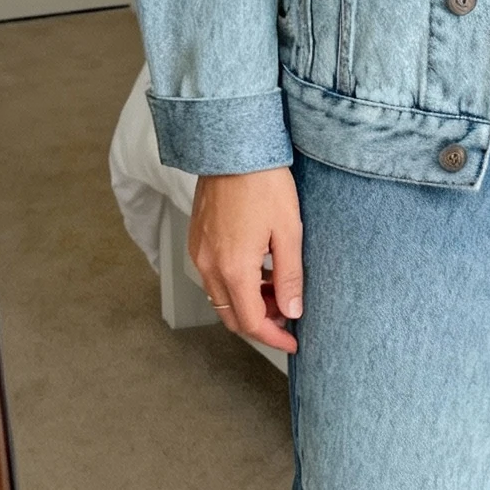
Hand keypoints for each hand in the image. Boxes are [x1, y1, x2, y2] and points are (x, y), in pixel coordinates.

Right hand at [187, 168, 303, 354]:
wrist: (233, 148)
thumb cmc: (264, 183)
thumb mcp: (289, 232)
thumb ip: (290, 277)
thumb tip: (292, 311)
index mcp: (233, 268)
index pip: (252, 322)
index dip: (274, 338)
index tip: (293, 341)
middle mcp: (208, 266)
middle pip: (232, 316)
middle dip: (261, 322)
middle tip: (288, 314)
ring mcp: (198, 252)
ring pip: (221, 297)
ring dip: (247, 302)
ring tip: (276, 287)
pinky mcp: (196, 240)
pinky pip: (213, 276)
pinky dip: (235, 283)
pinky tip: (258, 268)